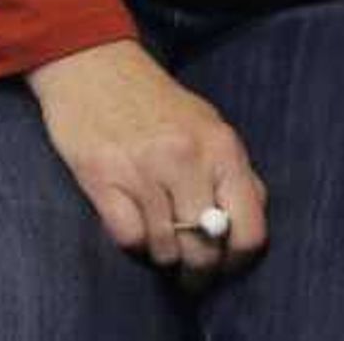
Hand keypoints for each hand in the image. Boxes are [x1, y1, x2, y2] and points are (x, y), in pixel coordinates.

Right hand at [25, 39, 267, 284]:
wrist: (94, 66)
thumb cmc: (155, 102)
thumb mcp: (207, 125)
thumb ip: (232, 172)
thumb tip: (250, 219)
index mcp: (222, 148)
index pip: (249, 230)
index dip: (238, 262)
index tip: (224, 269)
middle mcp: (187, 159)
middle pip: (206, 250)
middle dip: (198, 274)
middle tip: (190, 277)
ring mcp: (143, 170)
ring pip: (165, 251)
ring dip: (163, 257)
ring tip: (160, 243)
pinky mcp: (103, 179)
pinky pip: (128, 239)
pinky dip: (133, 242)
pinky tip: (133, 224)